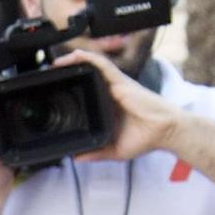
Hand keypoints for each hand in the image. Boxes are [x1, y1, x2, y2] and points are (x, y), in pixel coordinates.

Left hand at [57, 48, 184, 161]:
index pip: (87, 93)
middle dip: (68, 73)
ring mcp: (116, 86)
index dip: (72, 89)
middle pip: (87, 77)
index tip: (54, 91)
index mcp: (108, 107)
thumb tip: (76, 158)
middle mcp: (110, 93)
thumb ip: (95, 153)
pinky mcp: (121, 82)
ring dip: (74, 62)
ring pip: (92, 67)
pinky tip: (74, 56)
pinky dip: (88, 58)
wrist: (165, 132)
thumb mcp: (114, 150)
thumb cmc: (145, 139)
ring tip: (55, 63)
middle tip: (49, 75)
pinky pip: (102, 65)